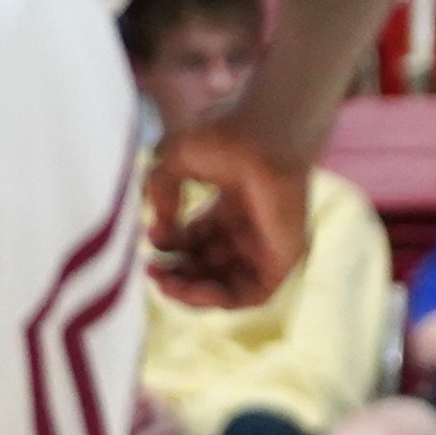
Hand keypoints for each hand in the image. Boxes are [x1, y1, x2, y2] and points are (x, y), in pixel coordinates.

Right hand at [146, 130, 306, 310]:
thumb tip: (158, 232)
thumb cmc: (223, 136)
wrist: (260, 135)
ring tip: (166, 284)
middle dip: (176, 274)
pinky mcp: (284, 257)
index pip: (197, 240)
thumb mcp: (175, 162)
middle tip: (152, 273)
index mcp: (231, 203)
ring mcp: (267, 243)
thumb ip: (160, 195)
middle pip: (209, 266)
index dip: (170, 246)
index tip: (151, 237)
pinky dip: (220, 300)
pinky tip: (193, 288)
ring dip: (192, 293)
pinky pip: (253, 295)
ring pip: (228, 285)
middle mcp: (250, 226)